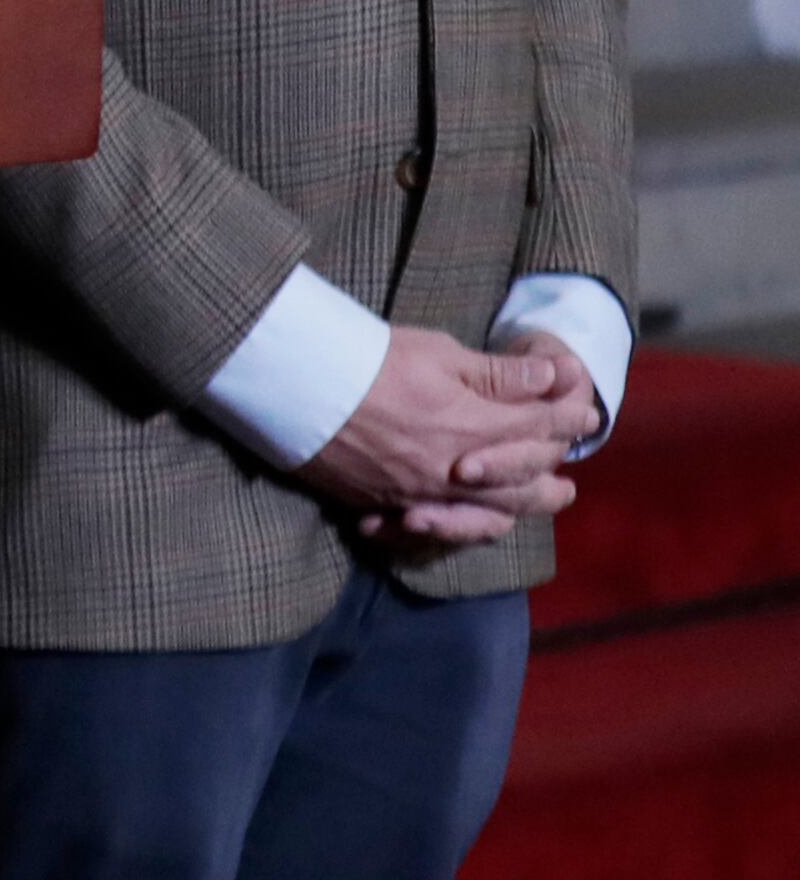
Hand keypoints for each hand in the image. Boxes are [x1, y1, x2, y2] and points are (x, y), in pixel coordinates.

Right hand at [304, 325, 587, 548]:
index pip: (538, 425)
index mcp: (473, 426)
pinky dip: (464, 527)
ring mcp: (422, 491)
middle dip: (552, 472)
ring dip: (524, 507)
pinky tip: (475, 521)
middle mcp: (455, 469)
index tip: (585, 414)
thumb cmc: (366, 359)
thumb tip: (551, 376)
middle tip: (571, 476)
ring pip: (489, 510)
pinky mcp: (387, 501)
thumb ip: (497, 373)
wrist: (294, 387)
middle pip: (522, 479)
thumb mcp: (436, 352)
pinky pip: (438, 526)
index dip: (567, 418)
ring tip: (544, 502)